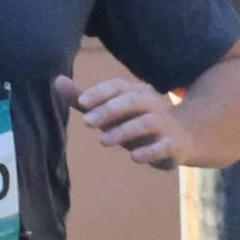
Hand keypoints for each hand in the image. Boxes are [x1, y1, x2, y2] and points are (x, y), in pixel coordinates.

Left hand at [57, 67, 187, 167]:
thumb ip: (84, 99)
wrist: (181, 140)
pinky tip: (133, 158)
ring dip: (124, 131)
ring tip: (102, 141)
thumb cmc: (136, 123)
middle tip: (87, 121)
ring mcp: (164, 125)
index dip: (100, 92)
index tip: (82, 102)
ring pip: (146, 123)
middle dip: (110, 110)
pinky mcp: (173, 146)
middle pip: (132, 101)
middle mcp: (152, 105)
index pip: (118, 87)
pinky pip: (164, 146)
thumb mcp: (111, 111)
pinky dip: (150, 151)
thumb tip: (57, 81)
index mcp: (136, 93)